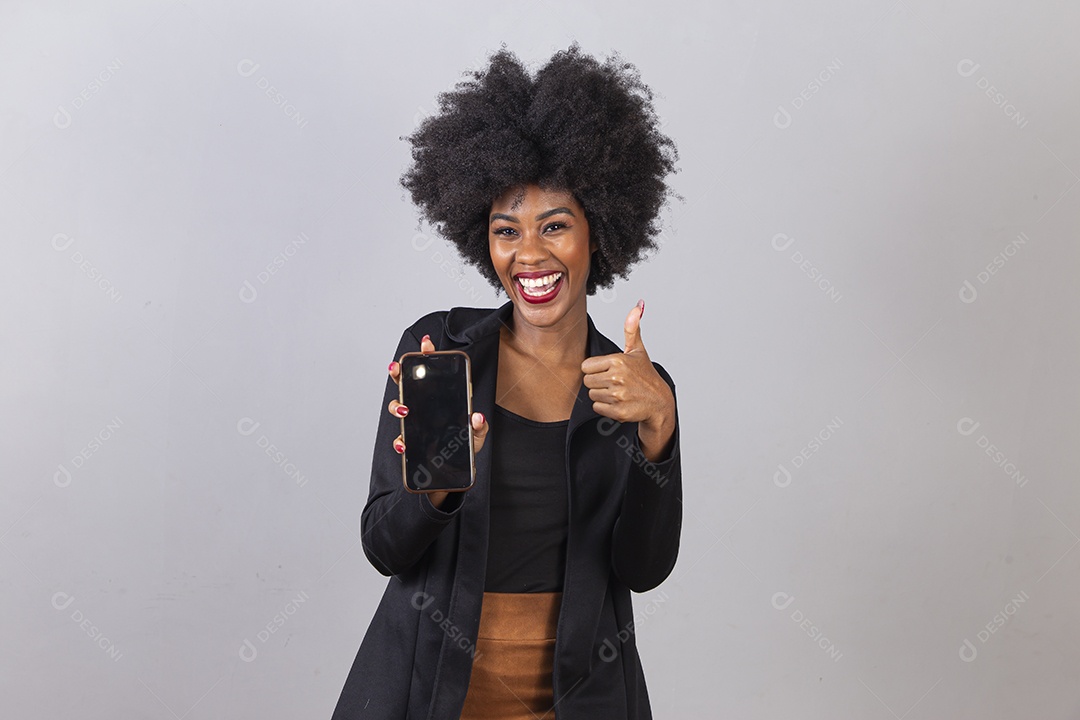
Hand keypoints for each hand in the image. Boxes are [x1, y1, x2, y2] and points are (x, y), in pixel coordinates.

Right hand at [387, 333, 488, 506]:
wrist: (452, 475)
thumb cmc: (463, 449)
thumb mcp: (476, 437)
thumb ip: (479, 427)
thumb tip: (477, 417)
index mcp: (442, 400)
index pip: (433, 373)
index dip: (427, 356)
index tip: (425, 344)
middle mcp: (425, 409)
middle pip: (408, 384)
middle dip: (400, 373)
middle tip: (397, 367)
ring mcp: (416, 425)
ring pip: (399, 408)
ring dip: (398, 406)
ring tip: (405, 411)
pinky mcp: (410, 444)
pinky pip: (401, 440)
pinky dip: (400, 442)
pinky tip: (404, 444)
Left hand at [581, 300, 674, 460]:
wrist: (659, 402)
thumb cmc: (645, 376)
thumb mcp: (638, 351)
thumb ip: (632, 328)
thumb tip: (638, 306)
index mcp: (618, 360)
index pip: (586, 366)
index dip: (595, 369)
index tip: (608, 371)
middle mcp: (617, 377)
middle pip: (587, 381)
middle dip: (598, 383)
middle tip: (614, 383)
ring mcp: (618, 395)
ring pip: (592, 395)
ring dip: (602, 396)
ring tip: (618, 392)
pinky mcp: (618, 411)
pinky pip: (597, 408)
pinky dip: (606, 408)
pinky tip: (619, 403)